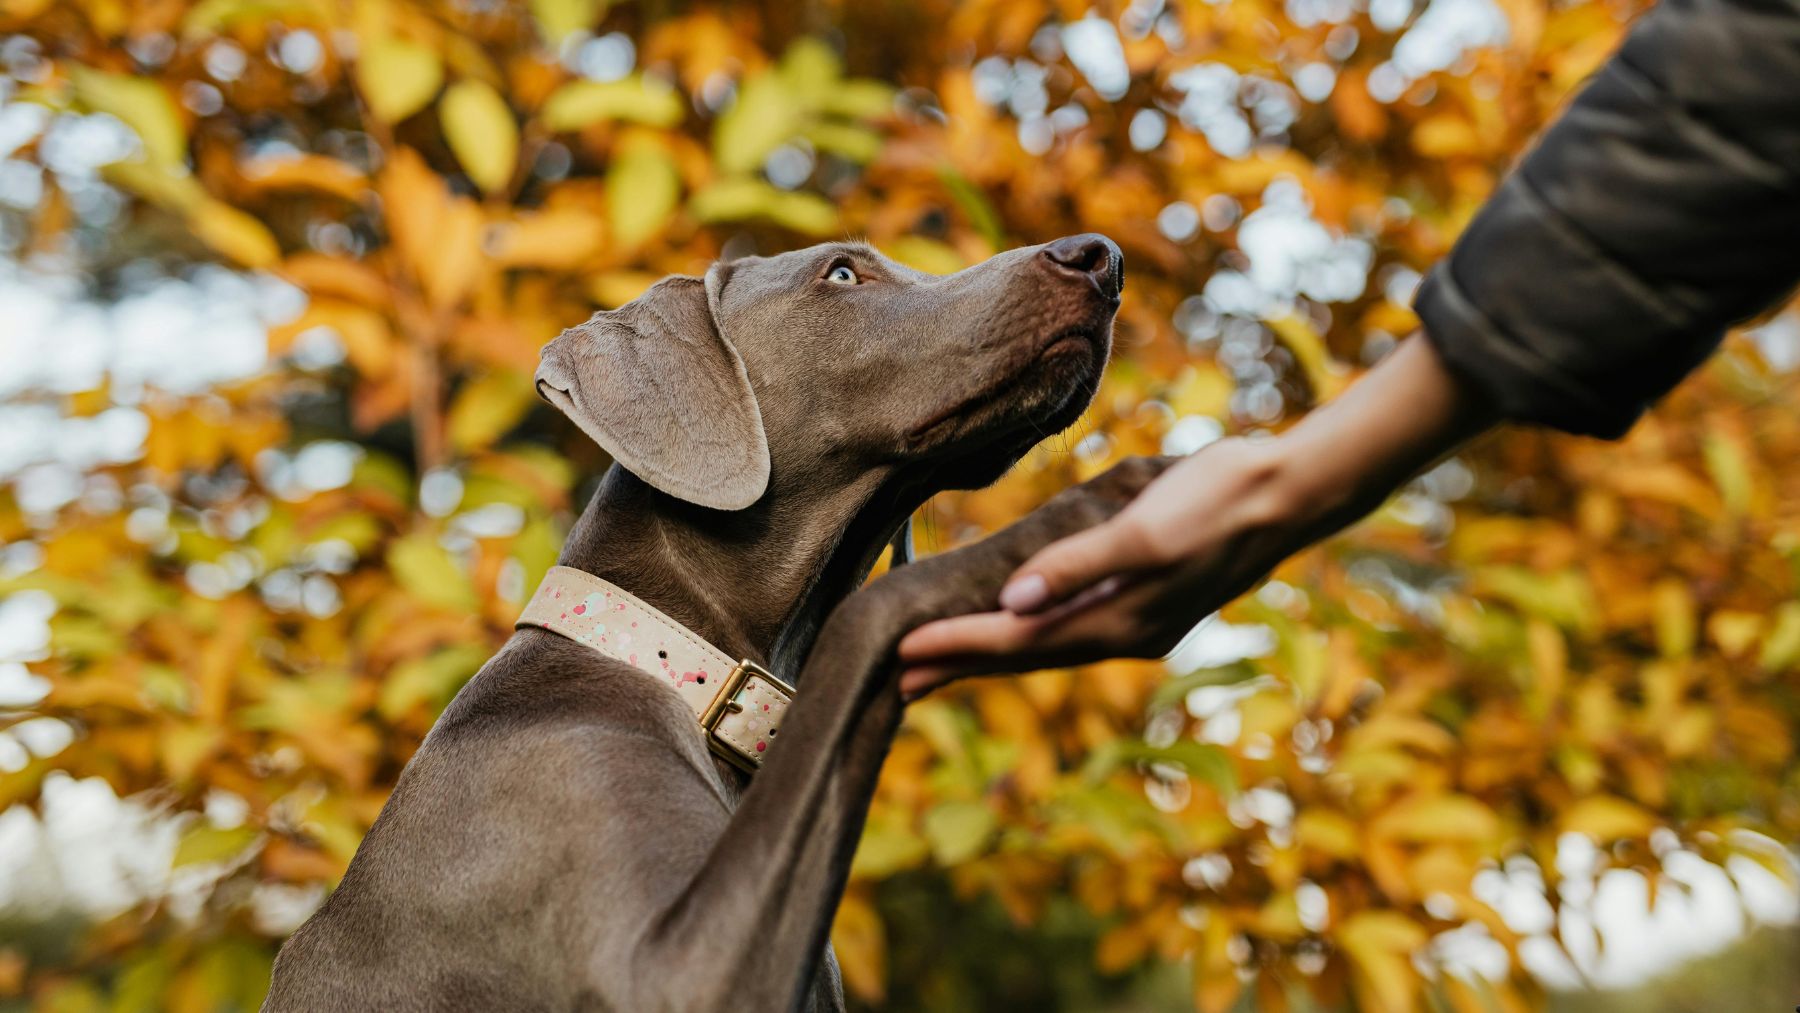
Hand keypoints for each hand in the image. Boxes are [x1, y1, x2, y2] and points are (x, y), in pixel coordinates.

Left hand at [896, 438, 1327, 694]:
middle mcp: (1126, 632)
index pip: (1019, 641)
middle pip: (1025, 657)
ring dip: (988, 655)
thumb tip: (1012, 602)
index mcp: (1121, 620)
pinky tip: (1011, 627)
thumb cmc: (1218, 500)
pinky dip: (1029, 633)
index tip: (900, 651)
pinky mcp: (1147, 599)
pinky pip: (1069, 627)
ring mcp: (1138, 620)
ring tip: (936, 663)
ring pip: (1045, 646)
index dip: (958, 646)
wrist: (1290, 492)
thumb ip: (1079, 566)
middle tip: (894, 681)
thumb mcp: (1145, 529)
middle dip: (960, 666)